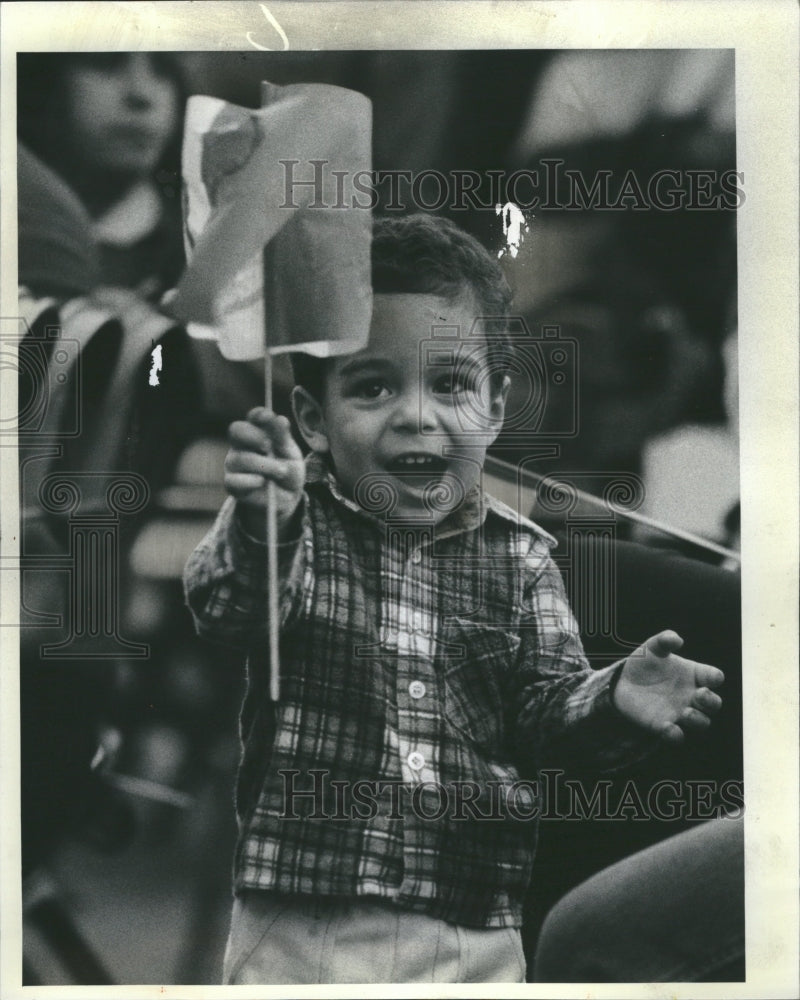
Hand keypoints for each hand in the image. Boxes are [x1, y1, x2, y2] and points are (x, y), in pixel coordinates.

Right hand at [225, 408, 304, 539]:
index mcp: (258, 432)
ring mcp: (234, 463)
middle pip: (236, 430)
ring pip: (240, 458)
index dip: (259, 415)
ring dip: (264, 465)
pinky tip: (261, 482)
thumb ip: (283, 437)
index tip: (269, 418)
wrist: (287, 497)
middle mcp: (242, 444)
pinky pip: (232, 480)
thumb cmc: (287, 469)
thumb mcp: (290, 453)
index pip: (254, 417)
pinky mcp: (232, 484)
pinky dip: (250, 481)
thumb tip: (280, 419)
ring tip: (281, 472)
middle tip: (269, 447)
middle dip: (254, 436)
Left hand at [613, 630, 723, 742]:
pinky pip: (676, 737)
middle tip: (699, 695)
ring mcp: (680, 713)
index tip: (711, 677)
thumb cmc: (645, 664)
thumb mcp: (652, 648)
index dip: (715, 678)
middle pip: (714, 704)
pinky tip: (668, 728)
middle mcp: (692, 696)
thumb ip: (663, 640)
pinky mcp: (663, 726)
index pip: (714, 677)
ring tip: (686, 712)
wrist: (623, 683)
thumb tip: (676, 640)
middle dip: (711, 701)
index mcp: (694, 675)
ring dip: (698, 720)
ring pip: (702, 723)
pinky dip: (675, 735)